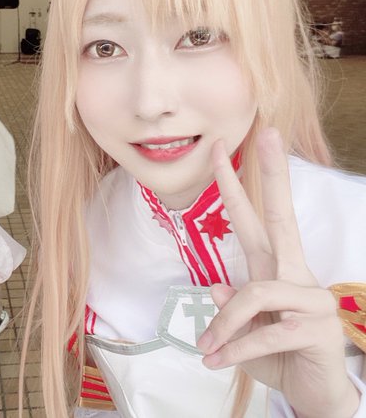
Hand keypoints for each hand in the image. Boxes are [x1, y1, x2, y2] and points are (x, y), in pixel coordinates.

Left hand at [197, 128, 358, 417]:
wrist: (314, 394)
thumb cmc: (277, 355)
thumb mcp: (242, 330)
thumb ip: (229, 306)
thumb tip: (214, 287)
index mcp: (273, 267)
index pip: (254, 217)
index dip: (237, 184)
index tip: (222, 148)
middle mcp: (294, 273)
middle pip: (282, 217)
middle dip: (274, 175)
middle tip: (269, 133)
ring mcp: (310, 298)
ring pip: (253, 293)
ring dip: (224, 325)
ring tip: (208, 348)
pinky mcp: (316, 328)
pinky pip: (264, 334)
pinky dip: (236, 351)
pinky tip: (218, 362)